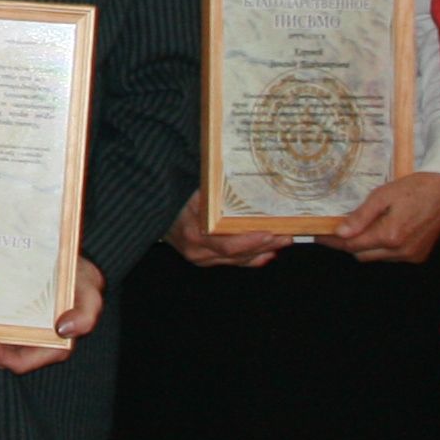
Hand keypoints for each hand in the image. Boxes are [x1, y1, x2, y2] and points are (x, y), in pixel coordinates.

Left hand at [0, 256, 102, 374]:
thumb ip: (86, 314)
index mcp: (50, 345)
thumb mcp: (90, 292)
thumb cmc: (80, 279)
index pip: (22, 362)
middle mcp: (29, 343)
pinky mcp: (1, 321)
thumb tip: (64, 329)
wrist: (64, 259)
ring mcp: (13, 333)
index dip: (2, 357)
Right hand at [164, 189, 283, 270]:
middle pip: (237, 254)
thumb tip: (239, 177)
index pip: (227, 244)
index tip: (271, 232)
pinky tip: (267, 253)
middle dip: (265, 245)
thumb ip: (213, 190)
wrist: (151, 211)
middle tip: (288, 235)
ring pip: (237, 260)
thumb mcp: (193, 190)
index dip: (251, 240)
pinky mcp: (204, 259)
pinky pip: (232, 262)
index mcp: (193, 232)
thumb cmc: (173, 197)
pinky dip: (252, 258)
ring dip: (262, 251)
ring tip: (283, 240)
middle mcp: (196, 249)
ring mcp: (200, 257)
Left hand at [325, 171, 439, 265]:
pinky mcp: (419, 256)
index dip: (332, 241)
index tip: (318, 235)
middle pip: (361, 254)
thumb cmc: (413, 188)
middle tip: (336, 229)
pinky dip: (382, 248)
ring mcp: (411, 255)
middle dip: (347, 244)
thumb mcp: (382, 196)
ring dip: (365, 246)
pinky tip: (382, 231)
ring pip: (376, 257)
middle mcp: (400, 251)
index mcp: (390, 235)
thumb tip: (340, 232)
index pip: (351, 245)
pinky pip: (391, 257)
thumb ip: (361, 217)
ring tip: (361, 228)